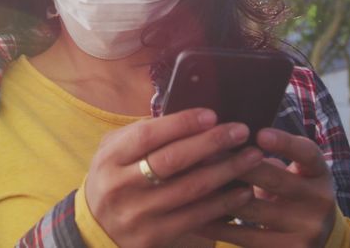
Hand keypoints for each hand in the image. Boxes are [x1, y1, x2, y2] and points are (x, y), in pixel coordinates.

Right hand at [83, 108, 263, 246]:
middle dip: (211, 142)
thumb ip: (140, 134)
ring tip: (252, 157)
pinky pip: (196, 217)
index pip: (148, 134)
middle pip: (173, 160)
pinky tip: (243, 191)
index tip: (212, 115)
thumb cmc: (113, 179)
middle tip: (240, 131)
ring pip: (191, 189)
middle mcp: (122, 185)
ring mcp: (139, 213)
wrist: (97, 230)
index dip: (182, 123)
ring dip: (226, 171)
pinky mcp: (154, 235)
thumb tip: (186, 116)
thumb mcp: (113, 151)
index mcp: (111, 158)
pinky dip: (223, 203)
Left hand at [197, 128, 337, 247]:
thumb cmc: (290, 189)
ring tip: (189, 181)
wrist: (315, 233)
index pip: (307, 153)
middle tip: (202, 152)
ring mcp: (306, 229)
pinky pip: (244, 237)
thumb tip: (222, 135)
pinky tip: (194, 213)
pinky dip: (217, 224)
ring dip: (218, 194)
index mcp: (319, 173)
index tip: (259, 133)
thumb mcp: (294, 170)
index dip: (284, 143)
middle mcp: (319, 200)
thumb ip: (268, 155)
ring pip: (252, 209)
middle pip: (273, 180)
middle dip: (235, 165)